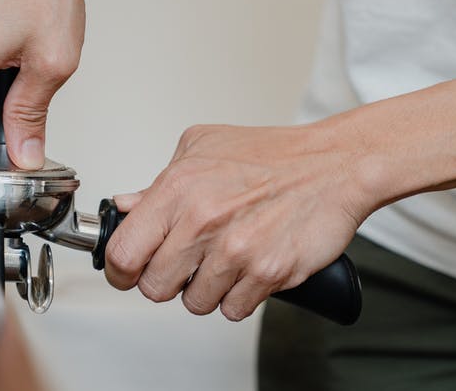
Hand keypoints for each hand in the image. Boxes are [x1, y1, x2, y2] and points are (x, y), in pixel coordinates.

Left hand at [103, 123, 374, 320]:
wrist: (334, 165)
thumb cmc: (271, 155)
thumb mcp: (201, 147)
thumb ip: (158, 183)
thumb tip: (126, 208)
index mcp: (177, 189)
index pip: (123, 252)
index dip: (120, 270)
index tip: (128, 271)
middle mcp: (202, 221)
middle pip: (154, 287)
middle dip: (165, 281)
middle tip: (183, 266)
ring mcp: (235, 251)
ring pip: (194, 303)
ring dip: (205, 290)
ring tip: (222, 262)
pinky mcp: (267, 273)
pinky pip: (233, 309)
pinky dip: (238, 296)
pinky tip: (247, 269)